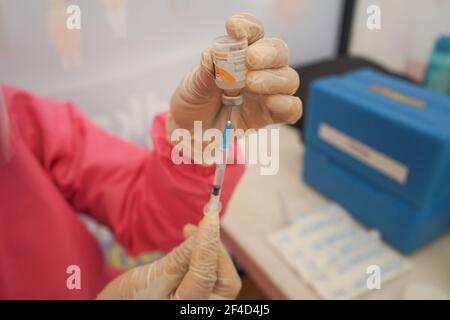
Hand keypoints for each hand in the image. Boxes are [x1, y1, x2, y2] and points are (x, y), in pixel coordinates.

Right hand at [96, 212, 240, 299]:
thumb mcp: (151, 279)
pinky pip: (213, 278)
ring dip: (211, 251)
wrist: (120, 309)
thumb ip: (179, 260)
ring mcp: (206, 306)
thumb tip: (204, 234)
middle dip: (215, 249)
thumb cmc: (129, 299)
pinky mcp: (205, 299)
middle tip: (200, 224)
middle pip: (224, 280)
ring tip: (191, 232)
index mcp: (187, 310)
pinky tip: (193, 244)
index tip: (210, 217)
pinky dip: (206, 258)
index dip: (209, 243)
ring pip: (222, 278)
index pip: (205, 274)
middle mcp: (204, 312)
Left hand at [169, 12, 301, 134]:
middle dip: (267, 53)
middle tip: (249, 60)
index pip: (253, 31)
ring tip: (250, 84)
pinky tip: (270, 103)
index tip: (234, 28)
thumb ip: (205, 72)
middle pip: (279, 51)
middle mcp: (259, 69)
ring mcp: (267, 93)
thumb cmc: (195, 102)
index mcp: (240, 53)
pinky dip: (286, 104)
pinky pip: (291, 108)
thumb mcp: (193, 85)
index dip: (248, 26)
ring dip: (272, 79)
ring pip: (289, 78)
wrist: (192, 132)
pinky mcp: (270, 115)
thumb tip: (211, 56)